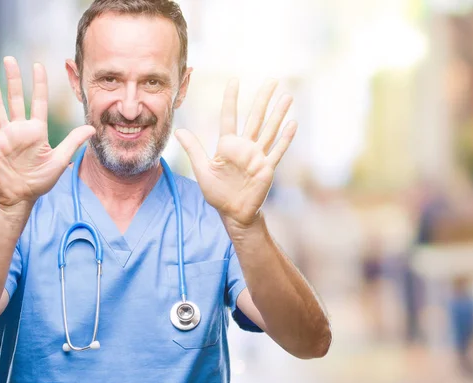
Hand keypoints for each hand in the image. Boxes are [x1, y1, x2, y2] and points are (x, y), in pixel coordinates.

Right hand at [0, 57, 94, 208]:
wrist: (21, 196)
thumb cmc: (41, 180)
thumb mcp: (60, 159)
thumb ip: (73, 142)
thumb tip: (93, 128)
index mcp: (36, 131)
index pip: (38, 102)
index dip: (38, 84)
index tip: (37, 65)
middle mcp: (19, 129)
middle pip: (15, 99)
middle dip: (13, 79)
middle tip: (9, 59)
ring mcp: (4, 136)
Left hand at [175, 78, 296, 226]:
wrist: (233, 213)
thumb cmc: (217, 193)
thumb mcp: (202, 169)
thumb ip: (193, 149)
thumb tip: (179, 130)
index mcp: (228, 145)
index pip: (230, 116)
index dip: (231, 99)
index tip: (235, 81)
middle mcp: (245, 147)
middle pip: (255, 118)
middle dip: (263, 99)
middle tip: (272, 80)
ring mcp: (257, 157)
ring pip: (270, 130)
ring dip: (278, 114)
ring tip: (287, 97)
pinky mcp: (267, 168)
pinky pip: (277, 151)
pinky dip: (285, 138)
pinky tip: (293, 123)